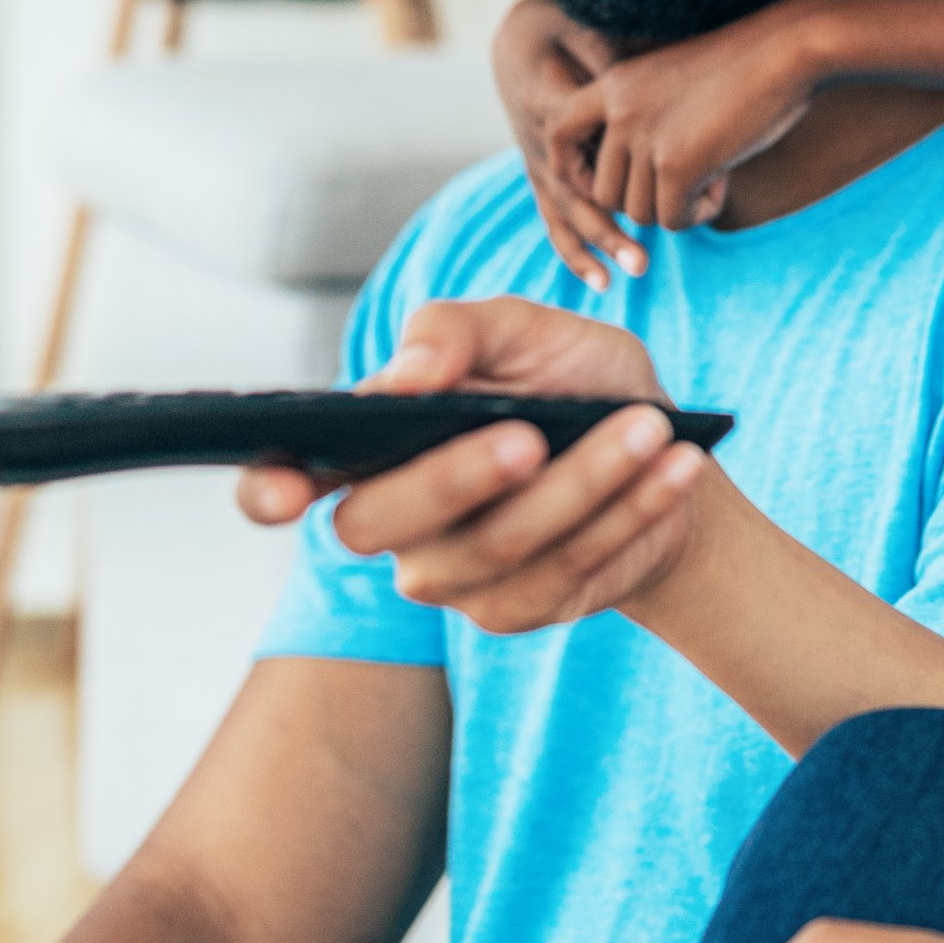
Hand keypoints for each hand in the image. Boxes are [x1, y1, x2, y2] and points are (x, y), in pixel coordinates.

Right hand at [233, 297, 712, 633]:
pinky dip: (629, 512)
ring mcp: (451, 577)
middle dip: (458, 477)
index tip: (284, 487)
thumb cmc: (573, 381)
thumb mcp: (527, 331)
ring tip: (649, 427)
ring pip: (496, 545)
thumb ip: (457, 331)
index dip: (269, 487)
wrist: (662, 446)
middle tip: (533, 435)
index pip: (285, 478)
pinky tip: (674, 468)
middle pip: (385, 521)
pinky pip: (565, 571)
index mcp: (374, 445)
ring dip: (583, 482)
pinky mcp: (516, 611)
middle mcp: (395, 520)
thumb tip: (403, 374)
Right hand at [499, 0, 645, 291]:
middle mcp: (535, 140)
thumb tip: (629, 84)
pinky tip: (602, 282)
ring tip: (635, 271)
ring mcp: (535, 160)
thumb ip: (603, 54)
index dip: (612, 172)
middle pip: (572, 193)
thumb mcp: (579, 24)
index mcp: (545, 101)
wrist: (517, 37)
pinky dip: (574, 252)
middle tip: (644, 259)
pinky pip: (553, 217)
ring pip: (562, 212)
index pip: (579, 147)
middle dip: (607, 229)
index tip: (649, 193)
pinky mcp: (542, 173)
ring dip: (597, 246)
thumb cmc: (558, 25)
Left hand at [540, 4, 834, 241]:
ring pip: (638, 212)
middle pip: (606, 192)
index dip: (571, 168)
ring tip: (714, 171)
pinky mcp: (675, 164)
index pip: (558, 132)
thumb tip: (639, 185)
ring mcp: (644, 136)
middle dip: (646, 199)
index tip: (599, 183)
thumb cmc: (748, 64)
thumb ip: (648, 120)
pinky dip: (700, 211)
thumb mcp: (679, 84)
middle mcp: (619, 109)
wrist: (789, 49)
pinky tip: (725, 180)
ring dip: (677, 206)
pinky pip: (672, 219)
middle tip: (691, 175)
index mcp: (615, 83)